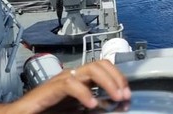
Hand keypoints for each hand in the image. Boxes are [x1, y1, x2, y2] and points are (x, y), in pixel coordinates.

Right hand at [0, 60, 130, 113]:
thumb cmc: (44, 111)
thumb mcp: (75, 109)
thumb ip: (92, 105)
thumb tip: (111, 105)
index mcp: (79, 79)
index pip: (104, 67)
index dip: (119, 77)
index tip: (127, 93)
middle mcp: (72, 75)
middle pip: (101, 64)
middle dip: (117, 78)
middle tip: (124, 95)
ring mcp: (62, 79)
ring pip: (90, 69)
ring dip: (107, 83)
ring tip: (115, 97)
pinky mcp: (51, 88)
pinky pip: (72, 84)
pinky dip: (85, 94)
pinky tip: (92, 105)